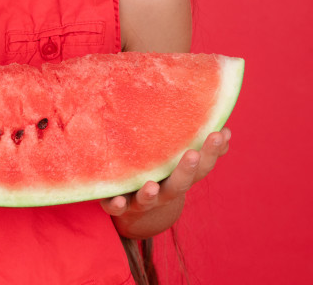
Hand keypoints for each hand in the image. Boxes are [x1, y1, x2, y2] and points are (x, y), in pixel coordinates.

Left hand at [101, 128, 230, 233]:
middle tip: (193, 154)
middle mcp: (164, 192)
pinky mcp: (118, 206)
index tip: (219, 133)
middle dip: (186, 170)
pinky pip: (117, 208)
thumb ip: (198, 149)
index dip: (211, 153)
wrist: (135, 212)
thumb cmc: (160, 176)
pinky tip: (117, 199)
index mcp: (180, 179)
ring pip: (148, 200)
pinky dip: (116, 205)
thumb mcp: (178, 164)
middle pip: (179, 184)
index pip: (201, 167)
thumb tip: (225, 130)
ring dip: (150, 193)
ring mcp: (142, 201)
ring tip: (152, 186)